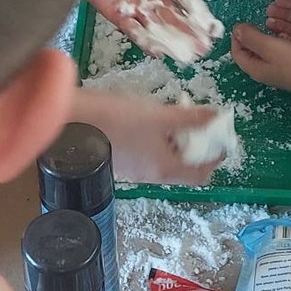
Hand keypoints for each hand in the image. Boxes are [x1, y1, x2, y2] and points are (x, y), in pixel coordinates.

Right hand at [77, 89, 231, 184]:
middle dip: (196, 144)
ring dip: (177, 140)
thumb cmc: (116, 119)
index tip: (219, 134)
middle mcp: (151, 175)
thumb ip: (191, 117)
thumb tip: (218, 116)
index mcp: (165, 169)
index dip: (215, 156)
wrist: (71, 122)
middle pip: (185, 166)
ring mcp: (135, 169)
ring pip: (167, 158)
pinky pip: (150, 153)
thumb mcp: (159, 115)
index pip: (202, 174)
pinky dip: (159, 139)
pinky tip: (152, 118)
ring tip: (175, 115)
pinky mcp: (122, 159)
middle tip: (198, 120)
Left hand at [85, 0, 219, 60]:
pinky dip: (144, 40)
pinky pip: (133, 30)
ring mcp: (137, 6)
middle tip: (203, 49)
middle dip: (190, 35)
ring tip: (185, 56)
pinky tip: (156, 51)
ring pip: (157, 28)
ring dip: (171, 42)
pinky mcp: (117, 13)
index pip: (189, 2)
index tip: (213, 30)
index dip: (202, 16)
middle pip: (176, 19)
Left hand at [231, 19, 290, 96]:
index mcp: (255, 69)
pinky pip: (278, 54)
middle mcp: (265, 72)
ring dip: (264, 39)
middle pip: (250, 53)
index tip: (242, 24)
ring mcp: (278, 71)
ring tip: (268, 26)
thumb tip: (236, 30)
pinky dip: (277, 43)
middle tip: (253, 23)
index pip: (237, 53)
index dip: (236, 38)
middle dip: (249, 38)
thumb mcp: (270, 46)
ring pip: (265, 53)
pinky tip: (285, 35)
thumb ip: (251, 37)